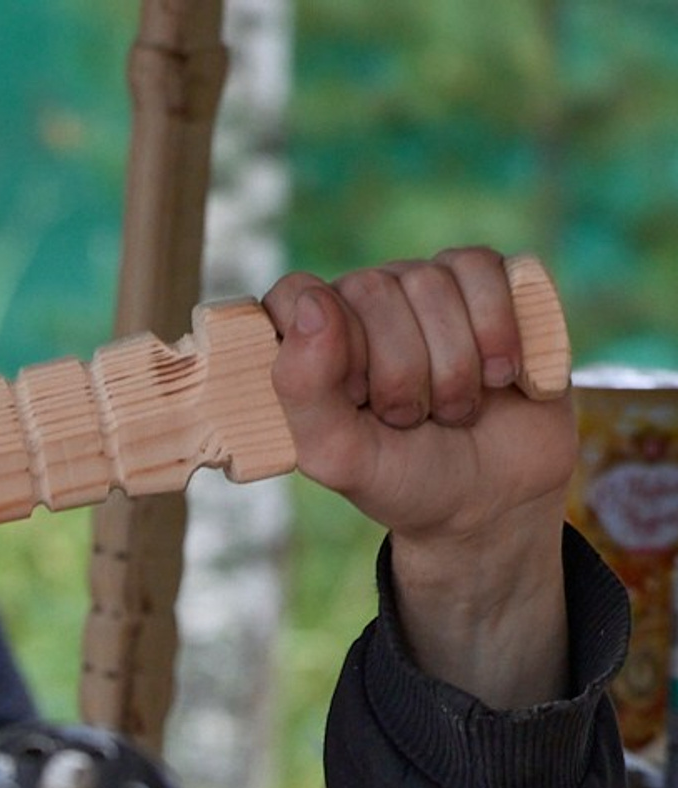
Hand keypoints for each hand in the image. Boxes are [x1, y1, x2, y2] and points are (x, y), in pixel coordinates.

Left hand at [265, 247, 573, 705]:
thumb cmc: (404, 490)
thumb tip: (294, 312)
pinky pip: (491, 272)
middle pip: (377, 291)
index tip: (354, 403)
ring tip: (452, 409)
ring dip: (450, 363)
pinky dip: (498, 334)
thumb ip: (305, 396)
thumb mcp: (342, 462)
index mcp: (310, 347)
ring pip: (435, 283)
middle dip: (400, 373)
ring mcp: (425, 294)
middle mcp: (362, 308)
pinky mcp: (491, 288)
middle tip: (413, 422)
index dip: (331, 344)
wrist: (488, 510)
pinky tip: (497, 379)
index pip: (299, 295)